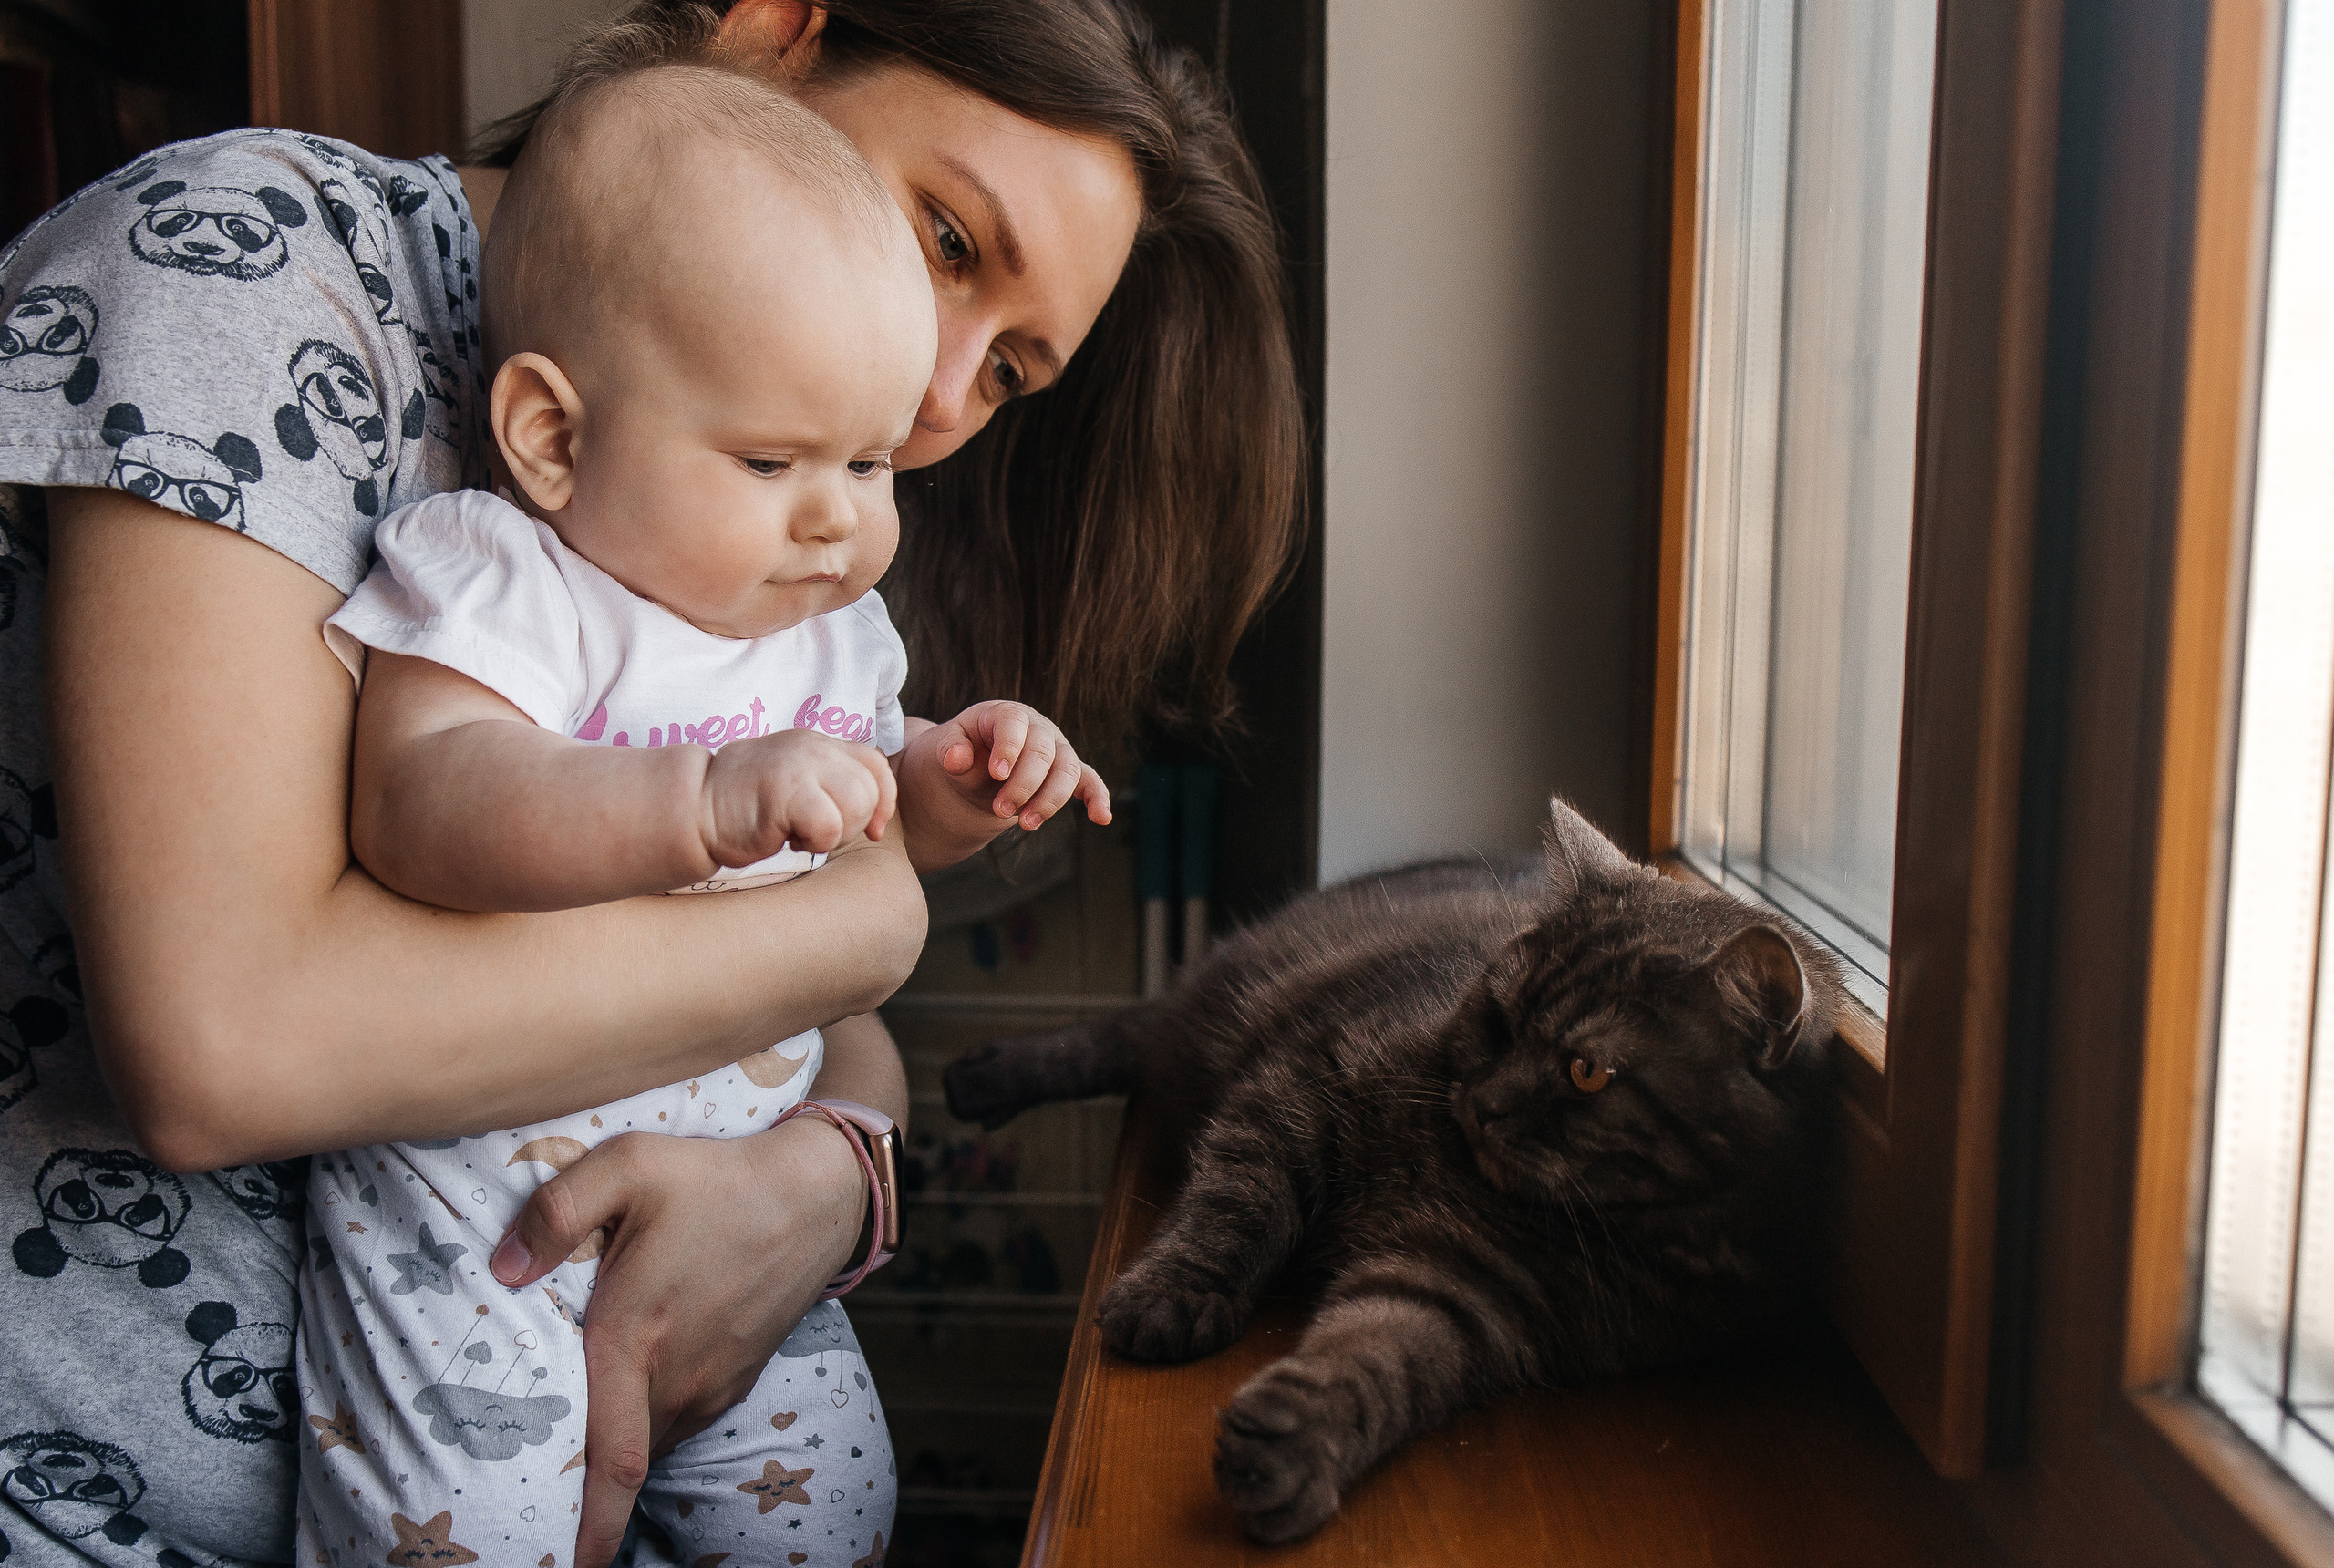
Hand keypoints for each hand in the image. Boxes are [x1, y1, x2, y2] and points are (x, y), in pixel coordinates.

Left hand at [487, 1120, 865, 1567]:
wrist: (815, 1193)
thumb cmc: (715, 1177)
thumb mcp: (628, 1165)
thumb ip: (556, 1211)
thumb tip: (502, 1268)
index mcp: (636, 1339)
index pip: (611, 1462)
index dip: (588, 1527)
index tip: (563, 1566)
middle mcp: (676, 1378)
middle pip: (621, 1462)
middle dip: (580, 1494)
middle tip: (535, 1500)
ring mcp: (712, 1384)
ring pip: (649, 1442)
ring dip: (616, 1454)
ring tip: (575, 1446)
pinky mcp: (734, 1379)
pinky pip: (678, 1422)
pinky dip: (648, 1428)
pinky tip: (630, 1399)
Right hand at [700, 727, 896, 868]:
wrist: (692, 807)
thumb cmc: (743, 807)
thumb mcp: (795, 783)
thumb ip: (829, 784)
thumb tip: (873, 815)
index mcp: (818, 744)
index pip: (877, 765)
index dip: (883, 803)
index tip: (872, 832)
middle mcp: (813, 747)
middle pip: (870, 789)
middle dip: (853, 823)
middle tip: (815, 831)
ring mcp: (799, 764)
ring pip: (857, 803)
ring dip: (835, 833)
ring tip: (801, 833)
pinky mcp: (785, 789)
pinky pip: (829, 824)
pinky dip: (816, 841)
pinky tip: (788, 838)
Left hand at [915, 700, 1111, 832]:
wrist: (980, 765)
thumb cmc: (965, 750)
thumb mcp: (950, 746)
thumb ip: (950, 750)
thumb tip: (955, 759)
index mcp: (1007, 714)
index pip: (1014, 723)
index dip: (1008, 747)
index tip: (996, 774)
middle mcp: (1039, 728)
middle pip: (1042, 753)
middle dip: (1023, 785)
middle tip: (1000, 811)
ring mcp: (1058, 750)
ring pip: (1066, 771)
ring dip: (1049, 800)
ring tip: (1026, 825)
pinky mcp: (1069, 771)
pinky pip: (1089, 782)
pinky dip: (1097, 798)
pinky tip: (1101, 818)